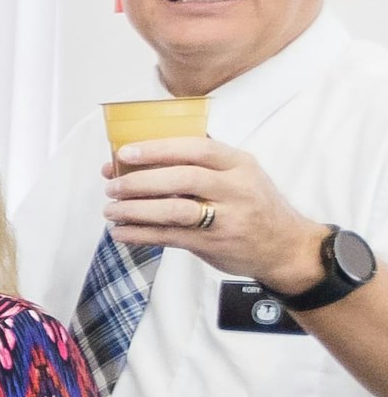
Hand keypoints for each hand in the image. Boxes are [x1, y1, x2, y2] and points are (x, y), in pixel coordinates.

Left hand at [105, 139, 329, 289]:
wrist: (285, 247)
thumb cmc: (252, 204)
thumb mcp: (240, 174)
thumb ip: (199, 163)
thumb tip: (138, 156)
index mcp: (239, 164)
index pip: (197, 148)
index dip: (158, 149)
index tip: (126, 153)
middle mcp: (236, 189)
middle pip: (182, 179)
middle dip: (140, 182)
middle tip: (112, 186)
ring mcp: (227, 218)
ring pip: (175, 210)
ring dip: (135, 210)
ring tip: (111, 211)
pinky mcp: (215, 244)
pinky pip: (171, 237)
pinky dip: (141, 235)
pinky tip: (121, 232)